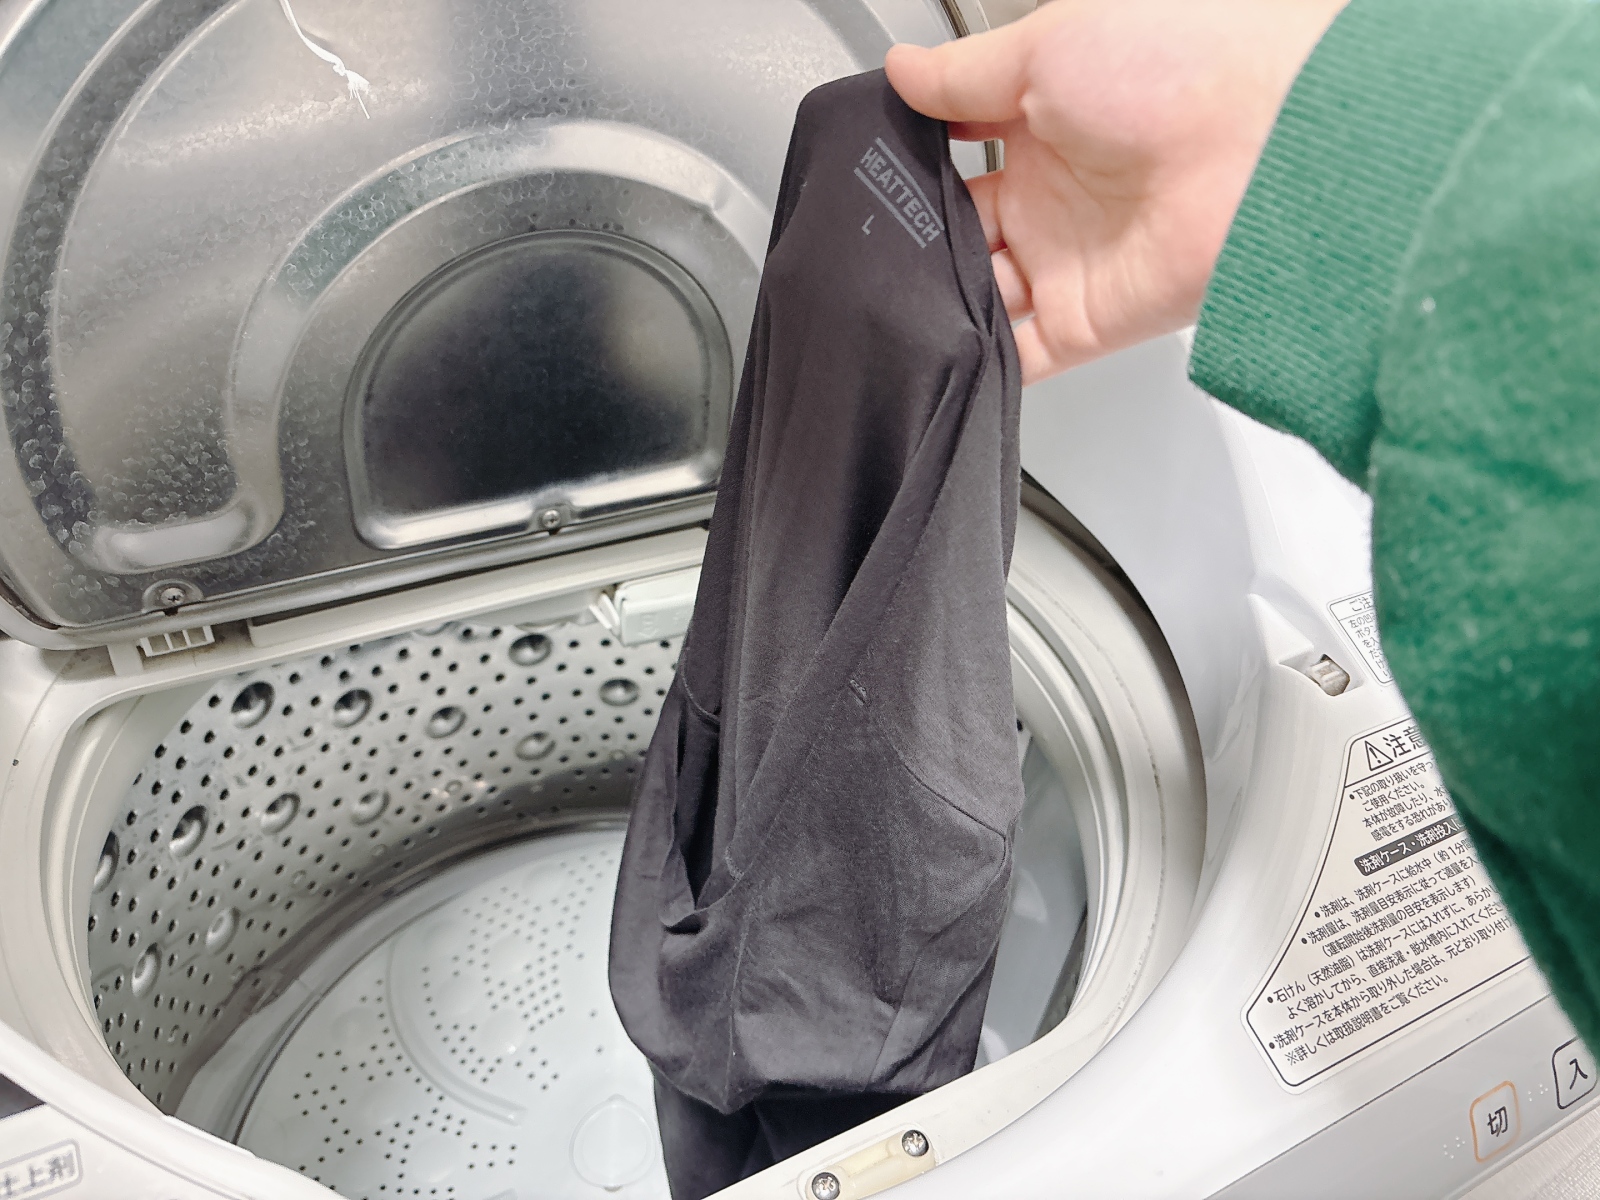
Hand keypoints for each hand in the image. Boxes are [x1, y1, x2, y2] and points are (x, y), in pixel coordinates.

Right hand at [885, 0, 1346, 381]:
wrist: (1264, 147)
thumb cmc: (1181, 68)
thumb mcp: (1046, 46)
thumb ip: (961, 75)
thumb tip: (901, 71)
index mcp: (1049, 120)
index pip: (959, 152)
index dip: (914, 162)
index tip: (870, 168)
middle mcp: (1059, 195)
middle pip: (960, 231)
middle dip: (916, 235)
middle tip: (872, 232)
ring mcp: (1069, 261)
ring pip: (976, 294)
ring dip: (936, 295)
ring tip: (889, 287)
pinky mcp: (1083, 323)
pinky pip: (1016, 355)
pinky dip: (974, 357)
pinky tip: (935, 343)